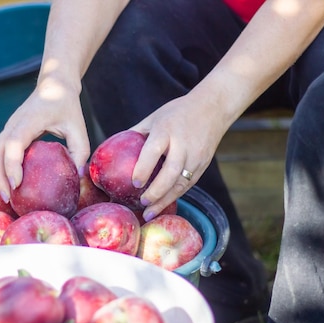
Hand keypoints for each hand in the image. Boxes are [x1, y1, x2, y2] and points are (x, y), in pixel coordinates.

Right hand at [0, 78, 91, 202]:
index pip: (14, 143)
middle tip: (7, 199)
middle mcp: (13, 124)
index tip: (17, 184)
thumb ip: (80, 151)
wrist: (53, 86)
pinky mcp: (8, 133)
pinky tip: (8, 185)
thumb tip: (78, 177)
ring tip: (6, 196)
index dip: (12, 164)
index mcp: (29, 120)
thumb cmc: (67, 107)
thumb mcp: (78, 127)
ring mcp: (8, 128)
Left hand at [130, 94, 227, 220]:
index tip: (134, 182)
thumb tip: (112, 151)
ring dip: (165, 200)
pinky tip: (162, 205)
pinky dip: (174, 196)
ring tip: (149, 212)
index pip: (154, 151)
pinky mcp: (203, 164)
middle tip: (142, 202)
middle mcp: (183, 144)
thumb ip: (136, 134)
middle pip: (170, 172)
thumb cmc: (176, 113)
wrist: (212, 108)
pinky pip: (188, 184)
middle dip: (156, 191)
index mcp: (166, 130)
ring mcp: (195, 156)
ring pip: (181, 183)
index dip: (144, 168)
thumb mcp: (154, 118)